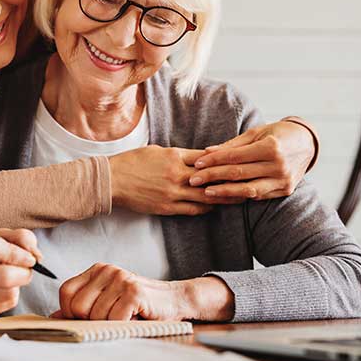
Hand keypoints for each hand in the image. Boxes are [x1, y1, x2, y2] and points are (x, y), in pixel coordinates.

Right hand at [0, 228, 40, 319]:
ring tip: (14, 278)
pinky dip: (10, 297)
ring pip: (6, 294)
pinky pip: (3, 306)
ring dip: (18, 286)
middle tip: (27, 270)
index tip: (30, 258)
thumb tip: (35, 256)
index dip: (18, 254)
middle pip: (3, 276)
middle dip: (24, 273)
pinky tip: (3, 289)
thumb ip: (21, 238)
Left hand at [52, 264, 234, 321]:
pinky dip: (122, 325)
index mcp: (96, 270)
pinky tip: (133, 317)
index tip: (87, 319)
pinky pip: (113, 318)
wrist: (174, 300)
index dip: (70, 312)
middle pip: (76, 307)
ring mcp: (120, 279)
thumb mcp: (107, 302)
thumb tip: (54, 318)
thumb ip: (83, 307)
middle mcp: (106, 270)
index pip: (65, 292)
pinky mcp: (133, 291)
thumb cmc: (138, 304)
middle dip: (90, 321)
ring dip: (110, 324)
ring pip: (95, 316)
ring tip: (125, 316)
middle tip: (111, 318)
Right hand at [109, 145, 244, 216]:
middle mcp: (177, 174)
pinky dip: (205, 209)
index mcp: (174, 156)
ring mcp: (173, 193)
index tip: (238, 161)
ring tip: (238, 197)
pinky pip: (192, 210)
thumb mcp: (156, 151)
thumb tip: (197, 158)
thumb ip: (178, 155)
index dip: (224, 160)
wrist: (112, 180)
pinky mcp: (167, 207)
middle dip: (231, 180)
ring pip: (205, 196)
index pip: (207, 158)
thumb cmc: (132, 162)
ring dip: (223, 197)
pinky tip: (214, 207)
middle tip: (248, 180)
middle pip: (212, 178)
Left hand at [190, 120, 314, 198]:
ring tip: (207, 192)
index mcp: (271, 147)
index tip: (197, 164)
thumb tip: (207, 151)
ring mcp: (283, 180)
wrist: (307, 143)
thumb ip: (232, 144)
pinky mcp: (285, 190)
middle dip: (213, 177)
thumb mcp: (257, 132)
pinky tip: (226, 195)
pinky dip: (241, 196)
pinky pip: (259, 196)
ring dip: (225, 192)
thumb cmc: (278, 133)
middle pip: (239, 174)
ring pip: (248, 190)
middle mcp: (279, 165)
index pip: (235, 157)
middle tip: (193, 180)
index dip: (214, 161)